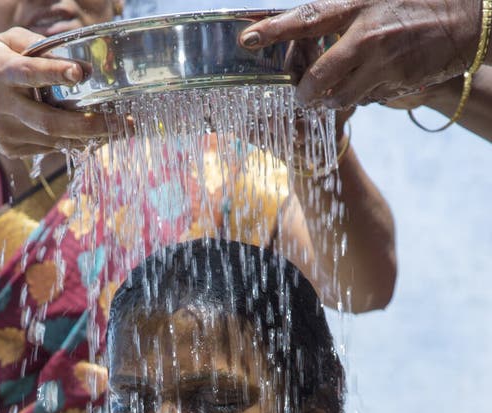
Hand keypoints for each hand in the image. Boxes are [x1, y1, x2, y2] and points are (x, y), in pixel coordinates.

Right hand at [0, 27, 122, 156]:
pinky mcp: (13, 149)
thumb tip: (82, 63)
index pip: (29, 72)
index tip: (81, 72)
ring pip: (54, 139)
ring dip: (89, 136)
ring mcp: (8, 132)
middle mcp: (4, 106)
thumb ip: (39, 46)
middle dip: (88, 124)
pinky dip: (73, 141)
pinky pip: (50, 147)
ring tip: (118, 130)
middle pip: (49, 121)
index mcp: (2, 73)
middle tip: (120, 122)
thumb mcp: (6, 43)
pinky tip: (93, 136)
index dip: (54, 73)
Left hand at [239, 0, 480, 107]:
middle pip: (319, 76)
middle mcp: (367, 35)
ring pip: (341, 96)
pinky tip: (372, 82)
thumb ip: (345, 13)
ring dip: (332, 100)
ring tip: (335, 93)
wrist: (469, 19)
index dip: (274, 29)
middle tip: (300, 98)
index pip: (307, 18)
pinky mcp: (396, 82)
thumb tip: (312, 25)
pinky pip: (366, 99)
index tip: (246, 39)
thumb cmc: (418, 2)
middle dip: (305, 92)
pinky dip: (362, 97)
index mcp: (358, 5)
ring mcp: (383, 62)